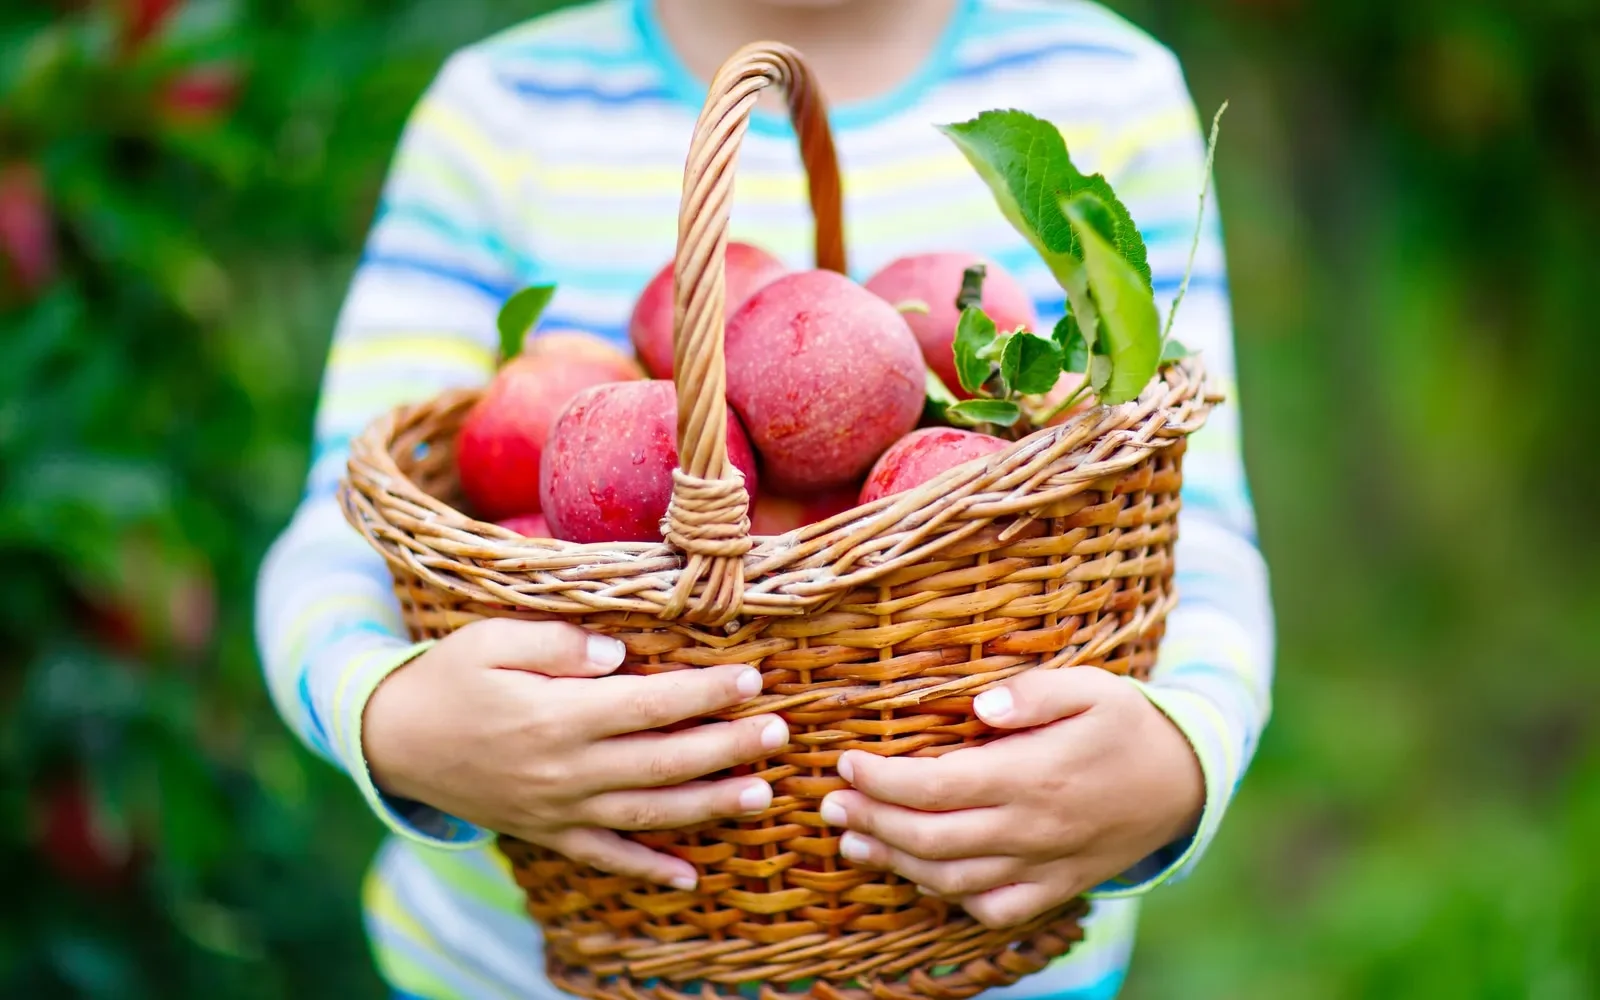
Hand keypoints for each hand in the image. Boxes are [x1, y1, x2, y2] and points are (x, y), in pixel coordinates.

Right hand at [363, 618, 787, 889]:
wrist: (392, 741)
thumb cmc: (448, 677)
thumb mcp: (492, 638)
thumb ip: (559, 642)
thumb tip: (621, 654)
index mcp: (556, 715)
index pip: (649, 703)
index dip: (705, 692)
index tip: (752, 677)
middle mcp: (564, 769)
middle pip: (663, 761)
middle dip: (728, 746)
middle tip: (780, 732)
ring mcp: (557, 809)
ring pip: (647, 814)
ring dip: (708, 805)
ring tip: (761, 794)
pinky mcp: (546, 834)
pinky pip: (604, 858)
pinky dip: (648, 870)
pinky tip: (691, 876)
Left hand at [819, 667, 1202, 927]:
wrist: (1187, 783)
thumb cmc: (1129, 724)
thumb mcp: (1091, 687)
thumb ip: (1032, 692)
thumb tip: (977, 707)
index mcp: (1035, 775)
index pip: (938, 785)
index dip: (883, 780)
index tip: (847, 762)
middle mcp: (1034, 828)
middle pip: (932, 838)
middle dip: (872, 822)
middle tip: (831, 803)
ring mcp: (1044, 865)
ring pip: (954, 880)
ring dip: (896, 863)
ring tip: (853, 840)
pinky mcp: (1056, 887)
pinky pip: (994, 908)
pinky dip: (949, 898)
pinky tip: (920, 874)